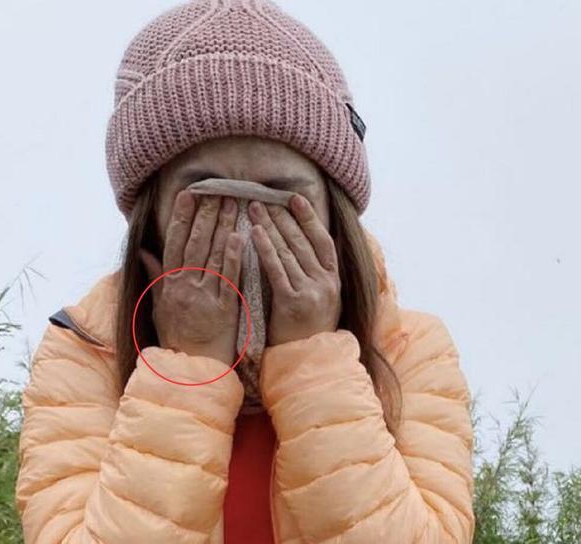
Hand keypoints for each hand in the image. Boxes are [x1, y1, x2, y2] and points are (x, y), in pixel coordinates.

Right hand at [140, 190, 242, 364]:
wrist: (193, 368)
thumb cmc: (176, 335)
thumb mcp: (159, 305)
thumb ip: (155, 276)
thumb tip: (144, 251)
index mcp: (170, 284)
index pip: (176, 243)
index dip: (183, 218)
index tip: (189, 195)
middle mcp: (185, 287)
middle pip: (197, 244)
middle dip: (207, 216)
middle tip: (218, 192)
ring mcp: (205, 297)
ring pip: (214, 256)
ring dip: (223, 228)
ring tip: (233, 205)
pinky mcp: (224, 308)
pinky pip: (230, 279)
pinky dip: (234, 257)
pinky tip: (241, 237)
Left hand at [249, 194, 340, 345]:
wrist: (308, 362)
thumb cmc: (307, 330)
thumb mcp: (320, 300)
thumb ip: (314, 276)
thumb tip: (300, 248)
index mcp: (333, 279)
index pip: (322, 240)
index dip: (308, 218)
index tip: (294, 198)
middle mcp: (326, 282)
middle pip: (302, 241)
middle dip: (282, 217)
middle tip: (263, 198)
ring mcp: (311, 292)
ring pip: (289, 251)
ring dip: (270, 226)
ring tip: (254, 208)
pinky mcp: (293, 302)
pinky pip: (277, 269)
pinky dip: (266, 248)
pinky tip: (254, 233)